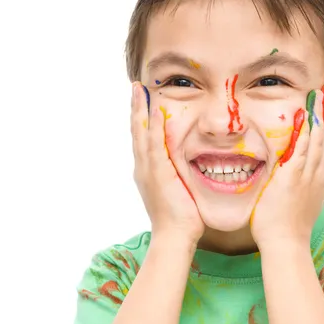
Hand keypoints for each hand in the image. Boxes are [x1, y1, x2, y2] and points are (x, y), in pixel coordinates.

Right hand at [131, 82, 204, 243]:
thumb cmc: (181, 218)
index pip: (143, 139)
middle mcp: (143, 168)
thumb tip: (188, 166)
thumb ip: (178, 175)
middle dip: (136, 108)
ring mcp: (148, 170)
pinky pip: (154, 145)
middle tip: (135, 87)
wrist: (174, 237)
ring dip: (140, 110)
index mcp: (148, 171)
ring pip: (141, 134)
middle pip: (137, 131)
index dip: (142, 119)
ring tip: (139, 90)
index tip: (143, 100)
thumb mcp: (178, 190)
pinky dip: (153, 127)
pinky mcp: (157, 174)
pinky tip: (155, 111)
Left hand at [250, 86, 323, 248]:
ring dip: (321, 114)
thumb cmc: (289, 226)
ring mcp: (308, 175)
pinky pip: (302, 148)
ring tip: (322, 95)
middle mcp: (320, 174)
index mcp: (323, 179)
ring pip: (319, 139)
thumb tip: (300, 174)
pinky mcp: (293, 176)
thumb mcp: (304, 201)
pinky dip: (306, 130)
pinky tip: (307, 115)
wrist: (286, 243)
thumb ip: (305, 185)